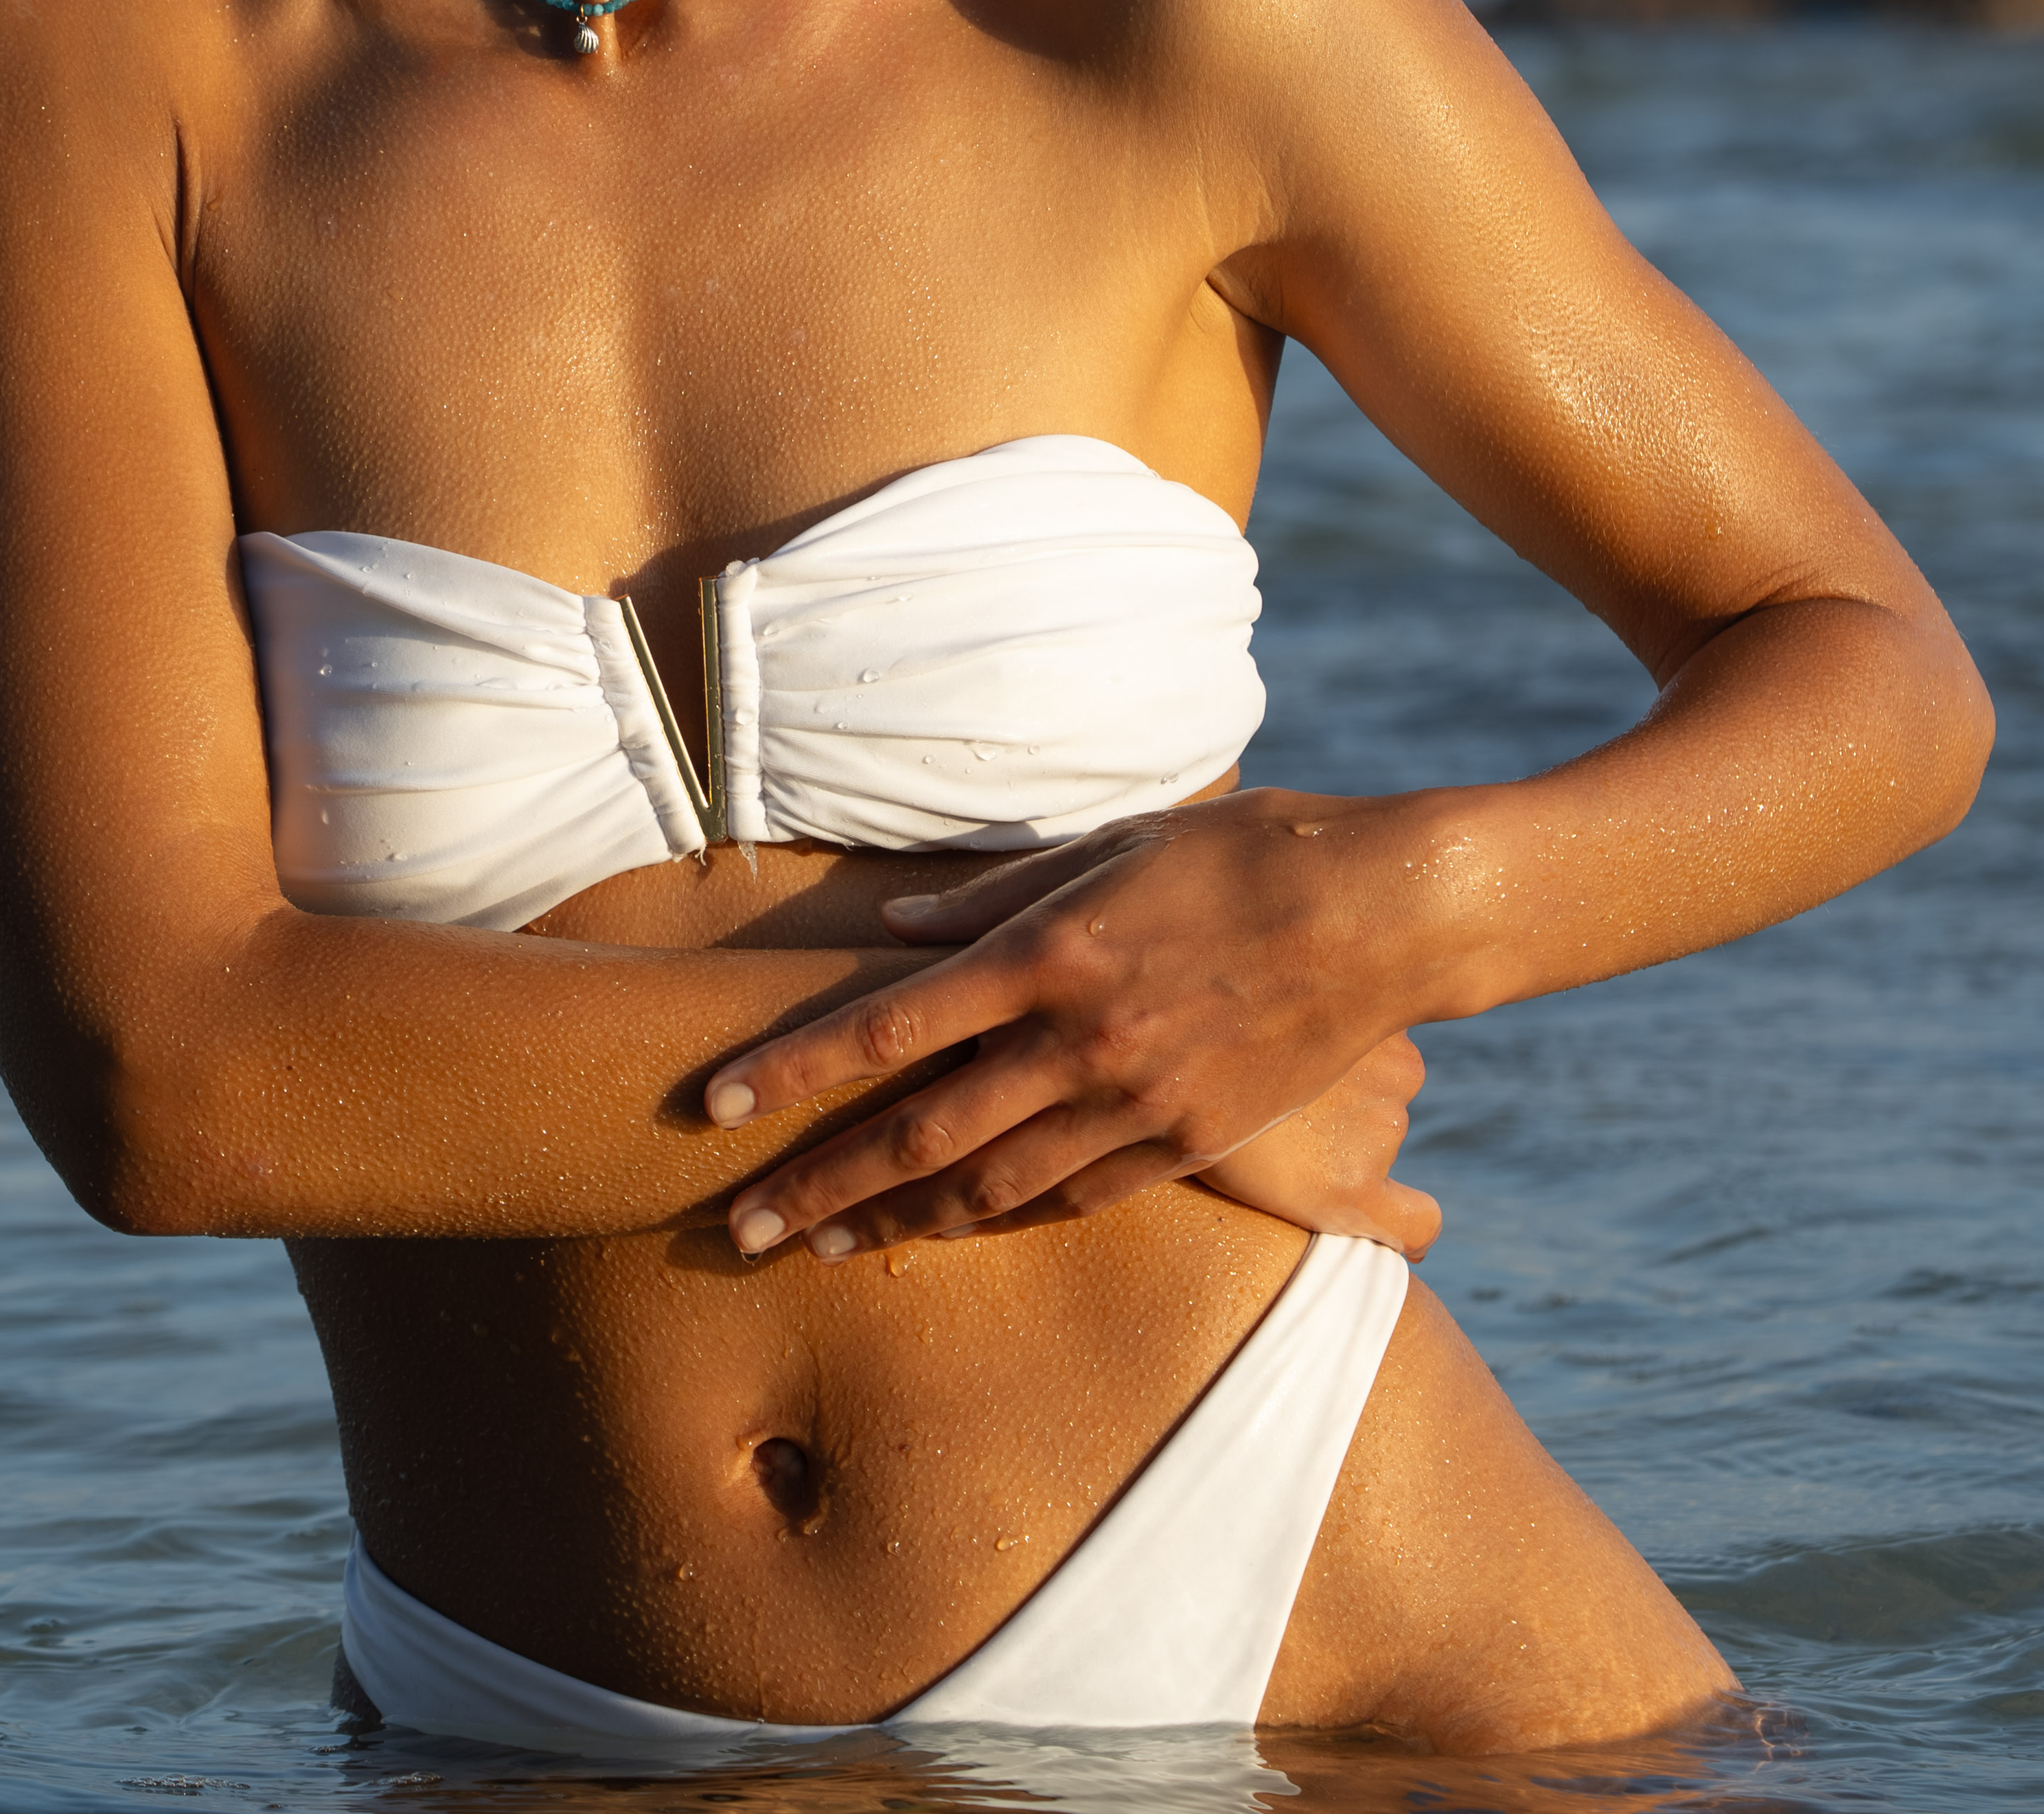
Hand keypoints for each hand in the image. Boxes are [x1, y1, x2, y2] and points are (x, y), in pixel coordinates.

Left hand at [706, 791, 1421, 1261]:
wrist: (1380, 913)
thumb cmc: (1238, 854)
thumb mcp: (1110, 847)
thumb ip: (996, 894)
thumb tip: (893, 931)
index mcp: (1047, 953)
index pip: (886, 1026)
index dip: (794, 1071)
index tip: (716, 1106)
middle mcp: (1079, 1040)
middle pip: (917, 1132)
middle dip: (816, 1184)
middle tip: (735, 1227)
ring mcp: (1137, 1103)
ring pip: (989, 1187)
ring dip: (894, 1222)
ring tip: (822, 1249)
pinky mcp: (1190, 1142)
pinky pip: (1076, 1197)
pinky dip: (1003, 1219)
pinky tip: (951, 1230)